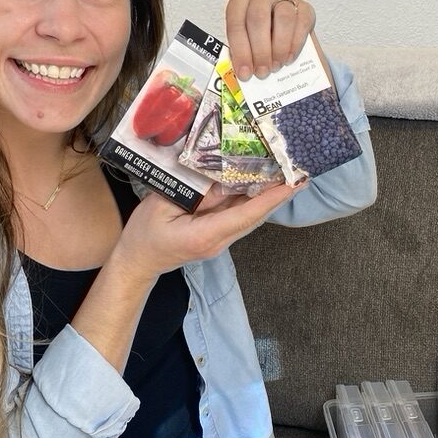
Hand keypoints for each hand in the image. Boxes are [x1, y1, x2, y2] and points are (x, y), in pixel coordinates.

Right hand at [113, 180, 298, 283]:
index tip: (292, 184)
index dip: (271, 199)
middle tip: (300, 174)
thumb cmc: (144, 235)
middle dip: (278, 196)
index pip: (246, 216)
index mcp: (205, 236)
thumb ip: (193, 194)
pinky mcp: (216, 234)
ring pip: (249, 217)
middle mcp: (219, 241)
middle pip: (255, 217)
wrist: (137, 263)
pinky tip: (260, 184)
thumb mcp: (162, 206)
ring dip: (269, 197)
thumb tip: (222, 180)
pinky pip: (238, 216)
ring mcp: (219, 240)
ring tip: (287, 175)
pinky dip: (252, 200)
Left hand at [225, 0, 315, 79]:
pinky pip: (302, 21)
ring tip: (276, 66)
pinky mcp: (304, 7)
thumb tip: (246, 72)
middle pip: (258, 17)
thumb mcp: (247, 47)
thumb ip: (245, 55)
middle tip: (262, 71)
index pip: (236, 23)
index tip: (245, 73)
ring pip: (283, 17)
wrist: (284, 41)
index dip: (240, 51)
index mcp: (240, 2)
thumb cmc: (261, 43)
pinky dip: (296, 42)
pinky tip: (289, 57)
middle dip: (260, 50)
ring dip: (279, 46)